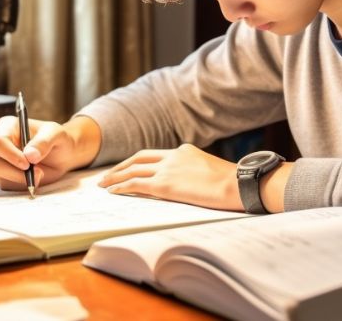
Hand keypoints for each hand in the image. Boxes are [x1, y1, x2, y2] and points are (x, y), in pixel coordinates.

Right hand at [0, 115, 100, 190]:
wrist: (62, 154)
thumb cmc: (57, 138)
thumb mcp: (56, 134)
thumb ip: (44, 141)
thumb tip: (29, 156)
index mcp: (7, 127)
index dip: (10, 155)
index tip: (27, 163)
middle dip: (17, 173)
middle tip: (39, 173)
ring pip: (1, 177)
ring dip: (23, 180)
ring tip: (41, 173)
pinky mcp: (3, 176)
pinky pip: (8, 187)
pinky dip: (23, 185)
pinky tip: (35, 177)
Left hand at [98, 143, 242, 210]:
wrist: (239, 184)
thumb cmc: (232, 183)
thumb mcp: (210, 170)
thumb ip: (195, 173)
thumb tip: (190, 185)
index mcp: (184, 150)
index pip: (154, 154)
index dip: (137, 161)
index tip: (127, 167)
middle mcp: (173, 156)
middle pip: (138, 158)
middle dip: (121, 166)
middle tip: (107, 175)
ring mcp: (168, 169)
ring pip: (133, 170)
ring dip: (115, 177)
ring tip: (102, 184)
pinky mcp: (166, 185)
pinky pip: (136, 184)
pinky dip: (121, 186)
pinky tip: (112, 192)